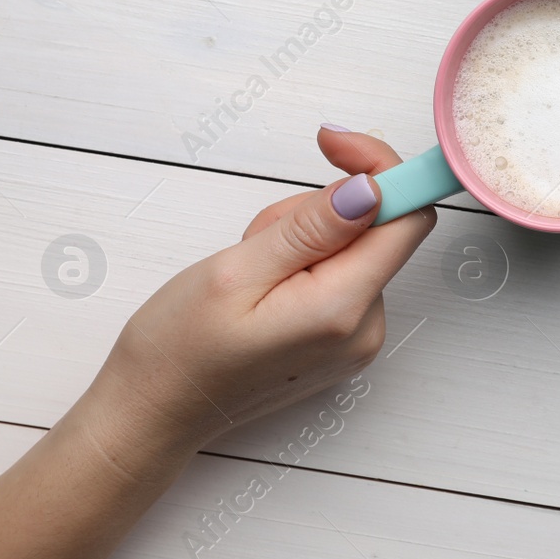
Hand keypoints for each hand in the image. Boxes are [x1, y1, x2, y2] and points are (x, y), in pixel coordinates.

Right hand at [80, 127, 434, 459]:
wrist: (152, 413)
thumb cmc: (179, 349)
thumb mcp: (236, 272)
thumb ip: (312, 228)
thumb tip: (372, 190)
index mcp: (344, 308)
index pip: (407, 218)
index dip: (380, 170)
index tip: (334, 146)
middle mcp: (365, 327)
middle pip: (376, 228)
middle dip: (319, 211)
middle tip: (256, 238)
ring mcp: (357, 338)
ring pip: (352, 248)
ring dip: (304, 239)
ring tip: (249, 270)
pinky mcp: (341, 340)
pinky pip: (339, 276)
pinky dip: (303, 265)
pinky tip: (260, 289)